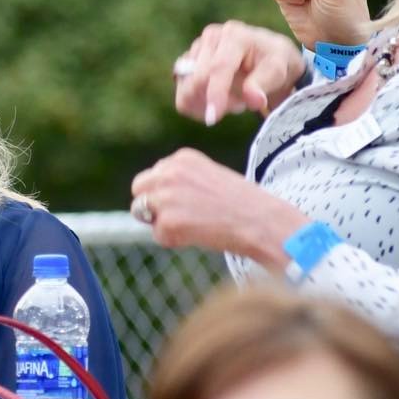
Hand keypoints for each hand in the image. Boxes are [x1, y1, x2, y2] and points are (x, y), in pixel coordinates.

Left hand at [128, 149, 307, 264]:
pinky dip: (174, 241)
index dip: (163, 192)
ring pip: (142, 212)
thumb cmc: (242, 202)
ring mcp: (165, 198)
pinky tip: (198, 235)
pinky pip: (158, 236)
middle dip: (150, 204)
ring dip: (161, 223)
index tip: (184, 202)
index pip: (154, 174)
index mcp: (181, 158)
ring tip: (192, 225)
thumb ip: (182, 180)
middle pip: (139, 189)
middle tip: (176, 217)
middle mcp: (168, 173)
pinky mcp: (167, 223)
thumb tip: (156, 196)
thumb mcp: (209, 176)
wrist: (260, 221)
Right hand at [174, 21, 306, 124]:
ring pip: (186, 88)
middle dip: (216, 100)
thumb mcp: (278, 71)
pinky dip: (197, 104)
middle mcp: (211, 37)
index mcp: (234, 36)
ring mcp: (196, 48)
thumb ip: (264, 84)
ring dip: (206, 102)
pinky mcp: (187, 61)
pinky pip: (182, 93)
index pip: (218, 68)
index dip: (214, 94)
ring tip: (231, 99)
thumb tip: (253, 99)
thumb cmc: (274, 62)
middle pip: (197, 79)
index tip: (212, 118)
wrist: (266, 55)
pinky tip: (217, 100)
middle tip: (240, 105)